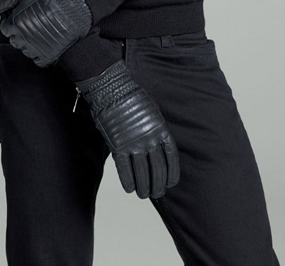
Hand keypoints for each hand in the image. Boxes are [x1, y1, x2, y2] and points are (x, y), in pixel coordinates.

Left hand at [0, 0, 91, 66]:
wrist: (76, 4)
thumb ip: (4, 2)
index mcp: (15, 24)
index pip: (6, 28)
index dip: (15, 21)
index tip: (27, 15)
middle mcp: (23, 39)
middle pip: (15, 40)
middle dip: (22, 32)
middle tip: (36, 21)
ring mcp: (36, 49)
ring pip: (26, 51)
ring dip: (31, 43)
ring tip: (44, 30)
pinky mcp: (49, 56)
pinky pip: (38, 61)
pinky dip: (41, 53)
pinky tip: (48, 41)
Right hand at [75, 59, 180, 198]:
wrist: (112, 89)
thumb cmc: (133, 97)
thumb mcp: (153, 111)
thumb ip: (157, 129)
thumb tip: (158, 146)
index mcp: (161, 129)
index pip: (171, 158)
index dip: (172, 174)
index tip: (170, 183)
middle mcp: (149, 138)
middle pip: (158, 170)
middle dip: (158, 185)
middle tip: (157, 194)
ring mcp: (134, 143)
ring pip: (142, 174)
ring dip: (144, 188)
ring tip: (144, 195)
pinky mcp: (118, 146)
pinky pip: (125, 170)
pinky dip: (128, 182)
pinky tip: (130, 189)